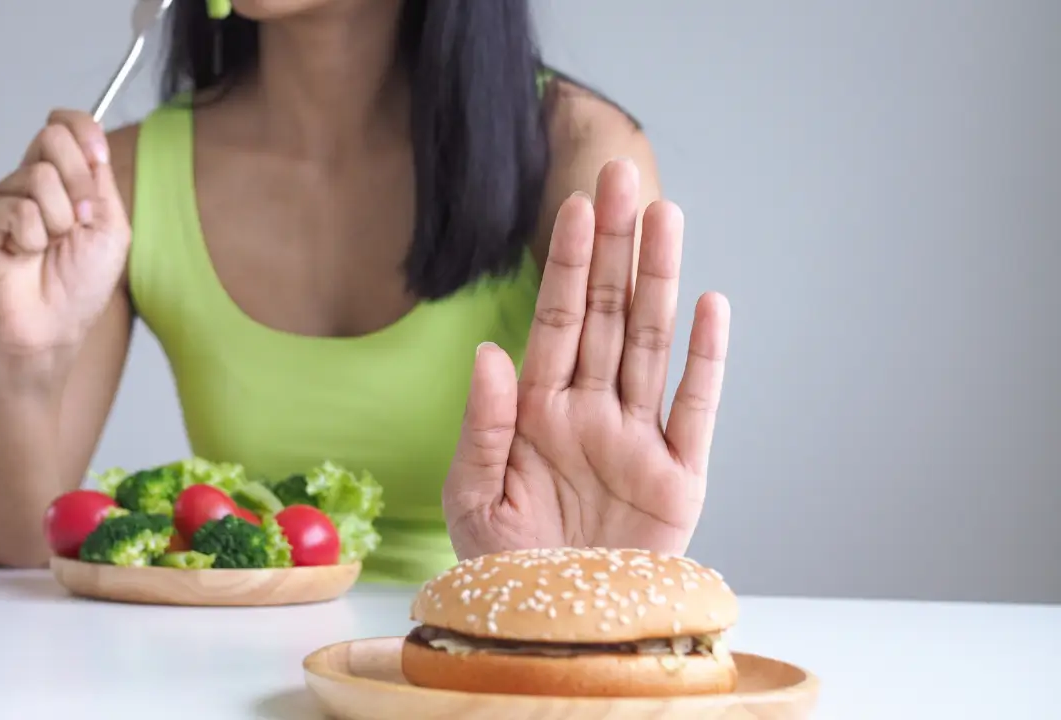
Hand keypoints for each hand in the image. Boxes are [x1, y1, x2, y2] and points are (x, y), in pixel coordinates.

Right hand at [0, 110, 129, 362]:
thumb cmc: (82, 283)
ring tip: (49, 248)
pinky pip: (17, 209)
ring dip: (57, 221)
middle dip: (78, 183)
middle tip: (78, 222)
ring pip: (38, 177)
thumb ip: (100, 180)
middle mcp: (31, 181)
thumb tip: (90, 140)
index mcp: (65, 177)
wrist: (54, 324)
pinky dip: (32, 238)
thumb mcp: (111, 226)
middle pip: (52, 138)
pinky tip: (25, 255)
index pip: (67, 125)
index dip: (84, 130)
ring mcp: (4, 197)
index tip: (99, 158)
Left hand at [443, 158, 730, 559]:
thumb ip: (483, 425)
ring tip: (666, 216)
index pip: (557, 322)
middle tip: (621, 175)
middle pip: (609, 316)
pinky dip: (705, 360)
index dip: (568, 265)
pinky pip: (696, 409)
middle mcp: (591, 413)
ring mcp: (637, 440)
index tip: (576, 205)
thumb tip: (490, 351)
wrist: (555, 631)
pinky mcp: (679, 478)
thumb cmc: (505, 569)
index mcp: (538, 412)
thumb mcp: (473, 499)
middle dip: (615, 248)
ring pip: (652, 345)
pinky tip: (708, 306)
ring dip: (659, 281)